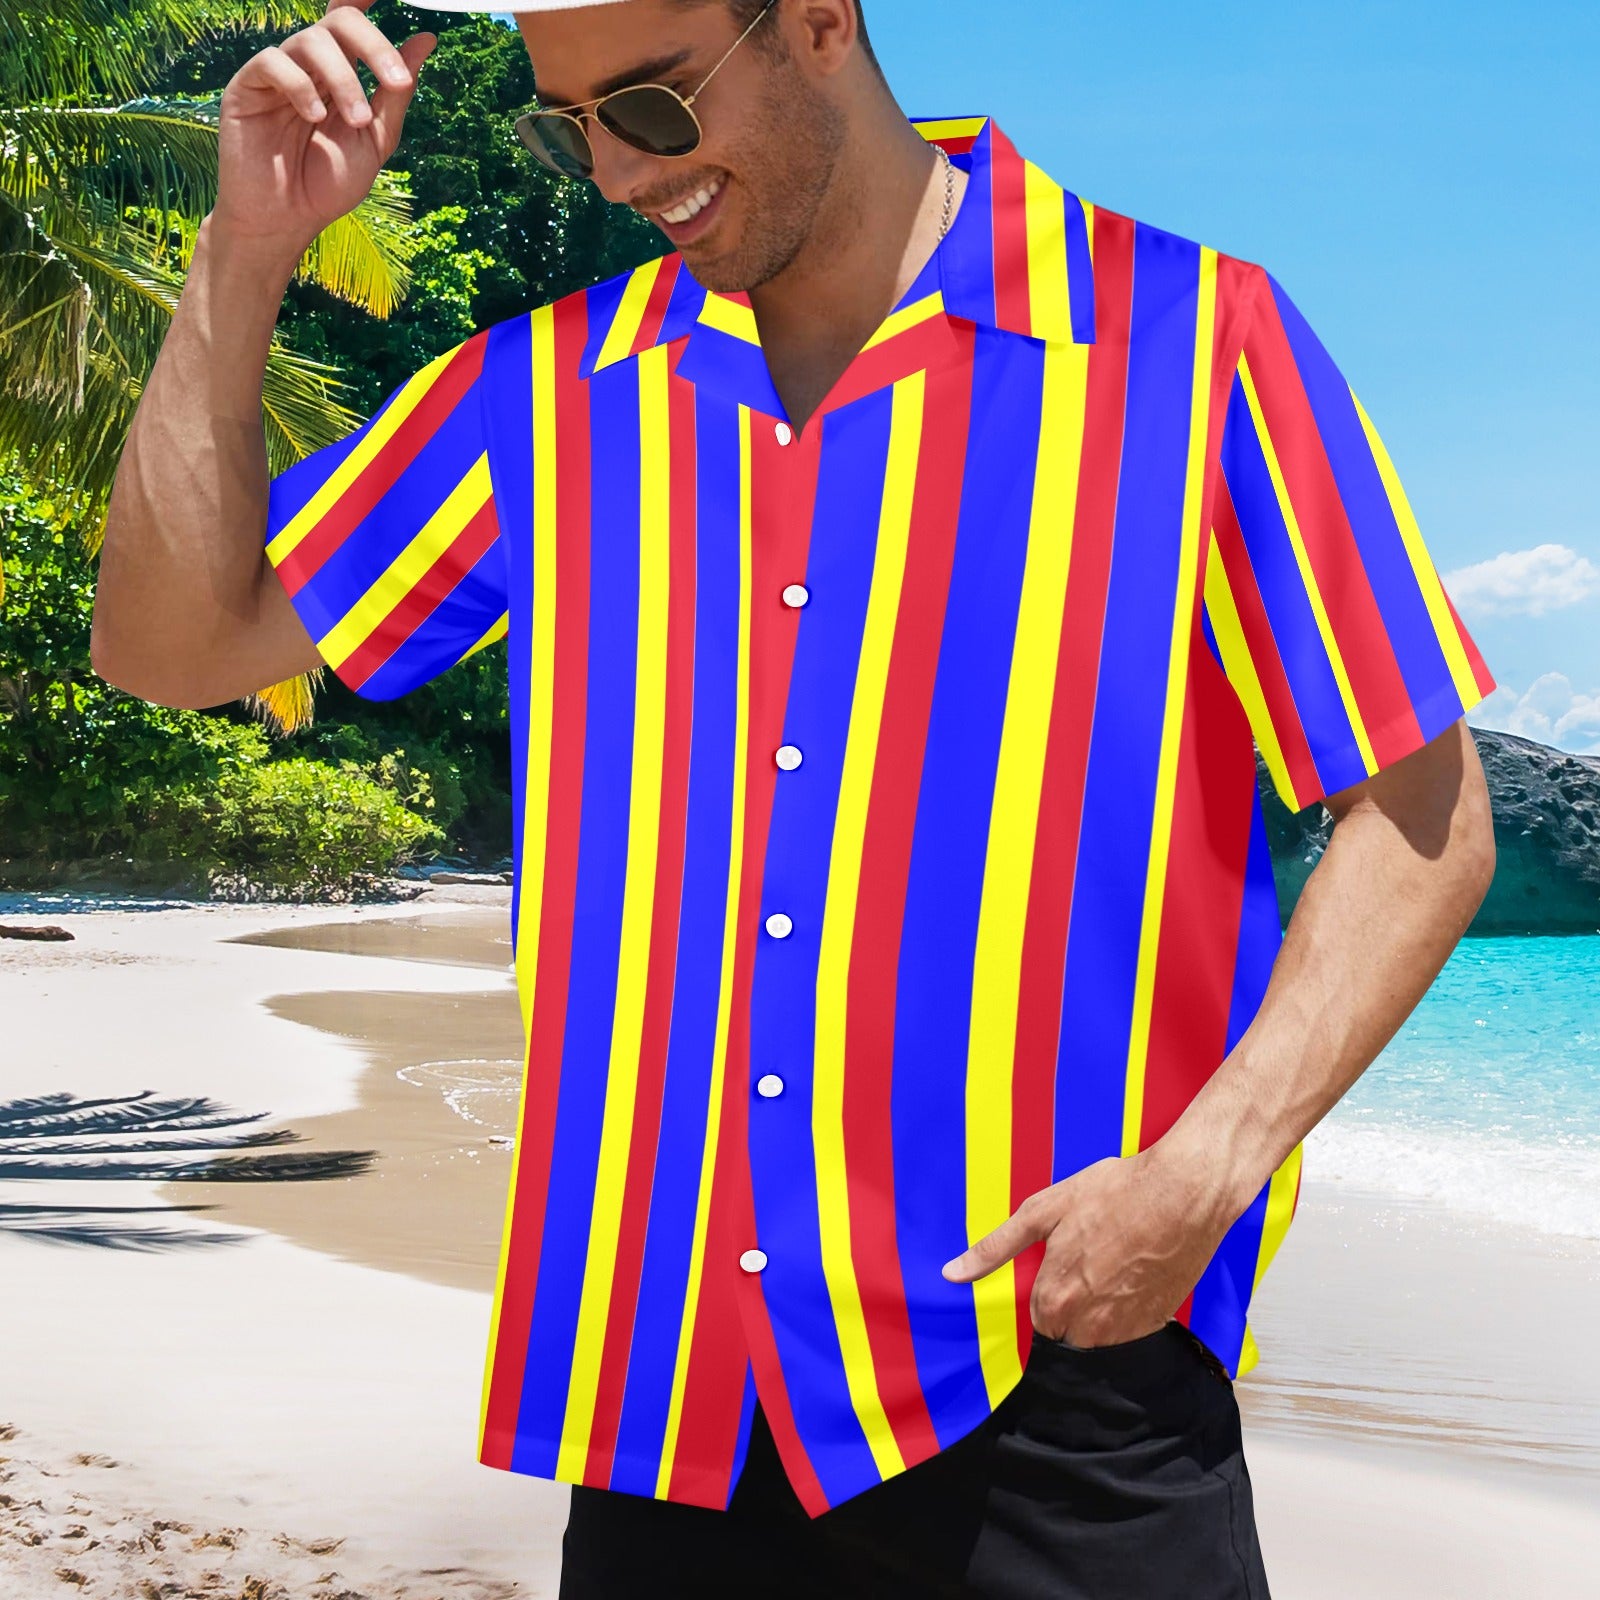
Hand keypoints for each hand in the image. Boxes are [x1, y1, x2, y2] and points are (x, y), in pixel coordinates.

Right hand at [213, 0, 435, 250]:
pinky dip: (301, 87)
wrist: (286, 221)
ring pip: (310, 41)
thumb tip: (426, 41)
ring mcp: (277, 72)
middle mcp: (309, 65)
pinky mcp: (247, 86)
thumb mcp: (375, 139)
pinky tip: (315, 117)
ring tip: (357, 121)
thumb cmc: (327, 184)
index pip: (350, 20)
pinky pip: (274, 63)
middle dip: (374, 46)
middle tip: (398, 84)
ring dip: (344, 80)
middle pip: (340, 23)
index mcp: (340, 73)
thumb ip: (396, 93)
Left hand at [939, 1147, 1235, 1347]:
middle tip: (1088, 1258)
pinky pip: (1130, 1329)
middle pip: (1066, 1330)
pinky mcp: (1158, 1322)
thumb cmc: (1113, 1194)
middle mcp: (1090, 1326)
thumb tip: (952, 1274)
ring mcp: (1128, 1329)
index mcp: (1055, 1300)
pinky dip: (1128, 1307)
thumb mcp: (1044, 1210)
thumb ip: (996, 1247)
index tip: (1060, 1263)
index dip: (1046, 1288)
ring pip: (1098, 1334)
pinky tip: (1134, 1270)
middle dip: (1070, 1302)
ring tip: (1112, 1261)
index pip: (1036, 1318)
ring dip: (1098, 1308)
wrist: (1185, 1193)